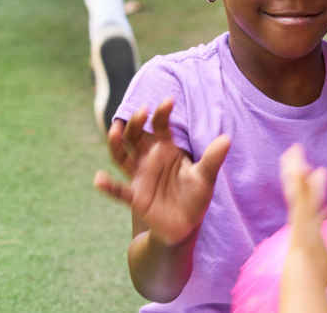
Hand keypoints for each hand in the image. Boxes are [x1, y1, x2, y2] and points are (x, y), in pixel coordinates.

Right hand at [94, 99, 230, 245]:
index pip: (160, 126)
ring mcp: (140, 176)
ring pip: (122, 156)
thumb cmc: (195, 195)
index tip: (168, 101)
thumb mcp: (206, 176)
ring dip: (116, 143)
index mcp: (166, 148)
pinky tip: (99, 179)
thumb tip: (227, 138)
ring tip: (115, 130)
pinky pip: (119, 191)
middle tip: (142, 111)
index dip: (162, 113)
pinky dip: (108, 186)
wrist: (186, 225)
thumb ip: (212, 158)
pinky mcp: (135, 197)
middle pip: (136, 135)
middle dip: (136, 122)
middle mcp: (149, 158)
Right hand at [281, 144, 326, 288]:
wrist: (304, 281)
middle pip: (298, 188)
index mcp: (309, 226)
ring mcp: (300, 217)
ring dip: (295, 167)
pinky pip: (301, 196)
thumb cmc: (314, 279)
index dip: (315, 185)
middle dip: (297, 169)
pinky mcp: (300, 218)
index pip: (313, 200)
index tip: (318, 171)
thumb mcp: (325, 263)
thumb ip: (325, 257)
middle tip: (294, 151)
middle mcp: (302, 218)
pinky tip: (301, 167)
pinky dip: (301, 182)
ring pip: (297, 186)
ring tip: (294, 150)